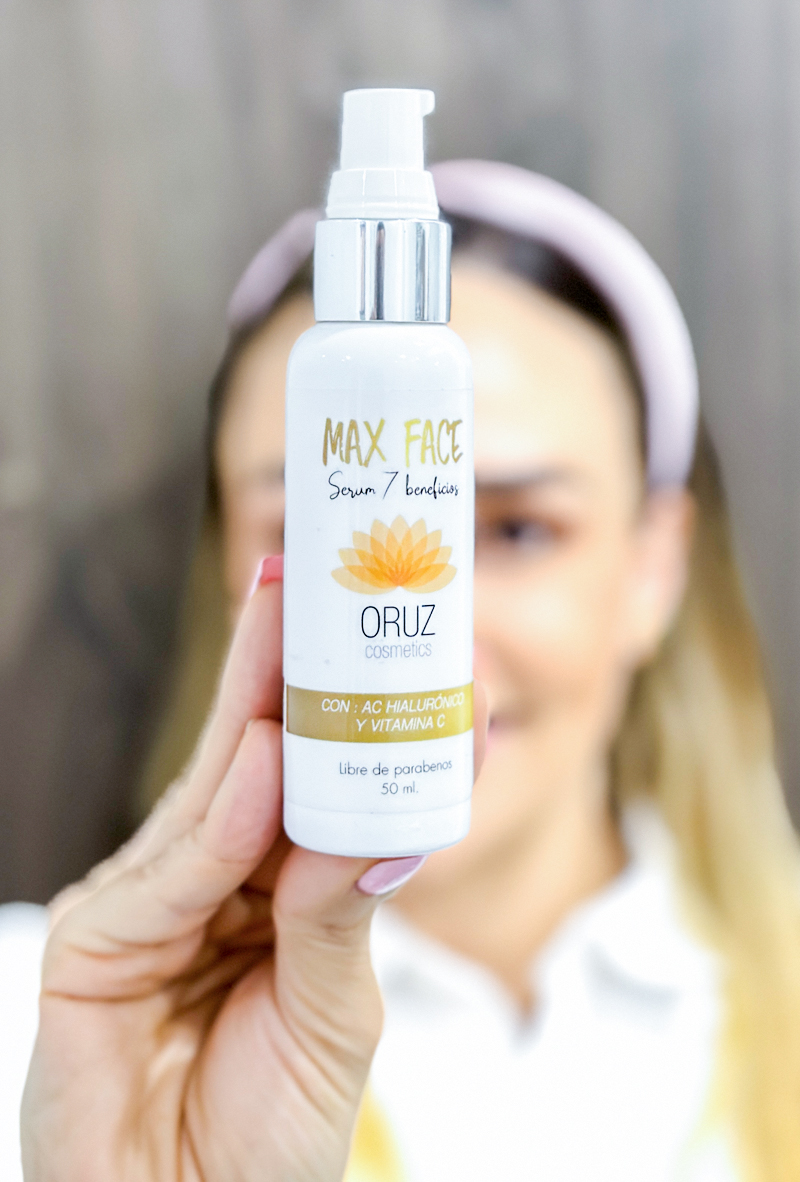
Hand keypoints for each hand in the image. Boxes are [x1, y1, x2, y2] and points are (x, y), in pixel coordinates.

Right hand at [21, 560, 485, 1181]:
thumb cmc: (268, 1129)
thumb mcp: (332, 1009)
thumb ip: (341, 911)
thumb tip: (378, 817)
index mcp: (257, 888)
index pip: (292, 776)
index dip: (320, 700)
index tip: (363, 624)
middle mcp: (197, 882)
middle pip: (243, 758)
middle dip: (277, 666)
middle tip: (308, 575)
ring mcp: (141, 906)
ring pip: (210, 793)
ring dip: (259, 705)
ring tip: (299, 619)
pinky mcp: (95, 944)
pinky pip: (177, 869)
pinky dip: (227, 818)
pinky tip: (269, 755)